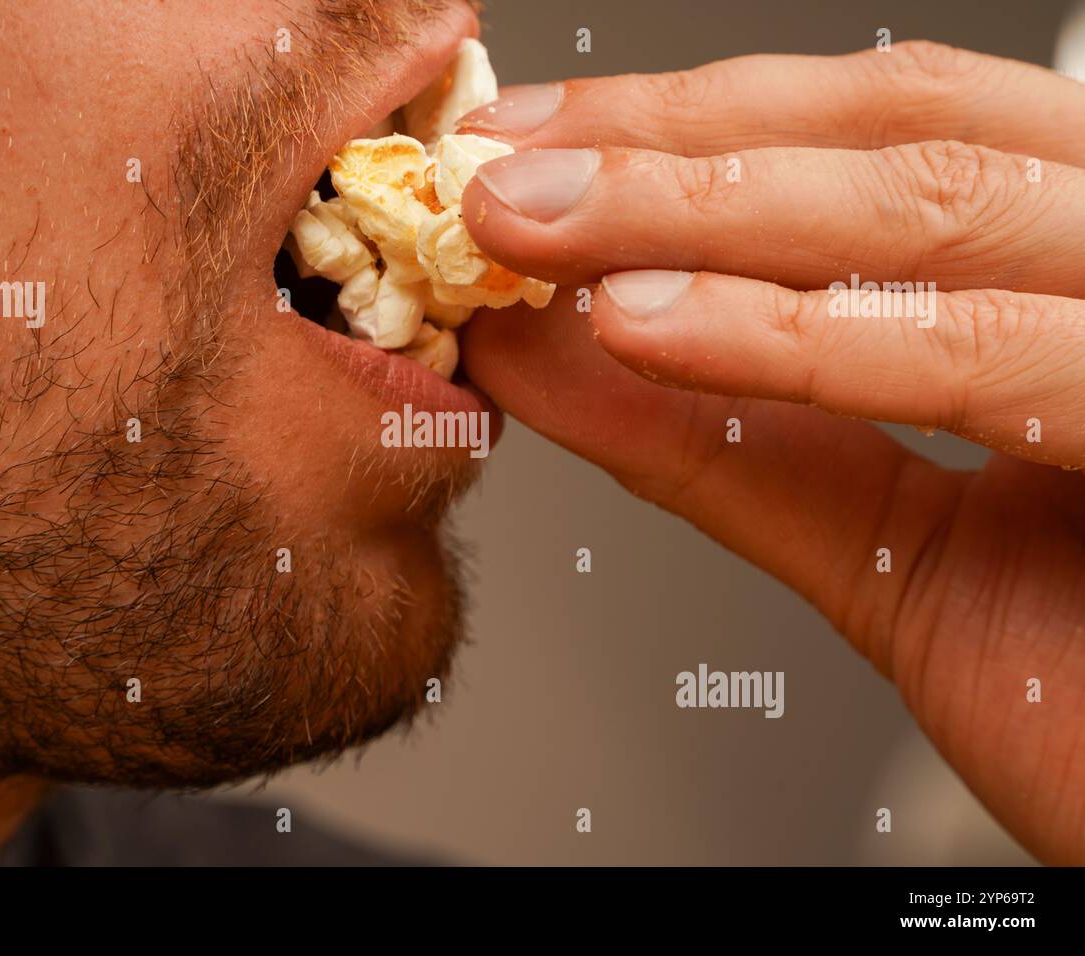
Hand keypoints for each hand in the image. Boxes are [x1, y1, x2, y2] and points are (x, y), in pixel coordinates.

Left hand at [458, 42, 1084, 863]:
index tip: (538, 147)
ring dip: (696, 213)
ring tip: (532, 233)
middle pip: (901, 131)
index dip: (695, 124)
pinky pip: (992, 358)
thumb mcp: (881, 542)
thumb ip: (726, 442)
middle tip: (498, 178)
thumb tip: (551, 350)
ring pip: (934, 211)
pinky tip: (646, 327)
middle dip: (671, 146)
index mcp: (1075, 269)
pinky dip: (801, 339)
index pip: (883, 130)